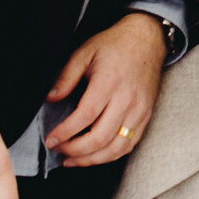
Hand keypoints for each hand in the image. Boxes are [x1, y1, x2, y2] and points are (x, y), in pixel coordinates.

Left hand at [43, 12, 165, 166]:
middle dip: (75, 150)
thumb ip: (66, 77)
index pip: (85, 116)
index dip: (65, 133)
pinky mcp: (146, 115)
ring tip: (73, 159)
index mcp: (109, 82)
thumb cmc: (116, 45)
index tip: (51, 140)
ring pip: (116, 147)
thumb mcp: (85, 52)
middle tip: (59, 149)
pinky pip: (129, 144)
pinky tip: (95, 155)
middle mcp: (127, 99)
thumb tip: (50, 99)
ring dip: (92, 159)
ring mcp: (139, 110)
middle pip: (100, 137)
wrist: (148, 38)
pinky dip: (110, 155)